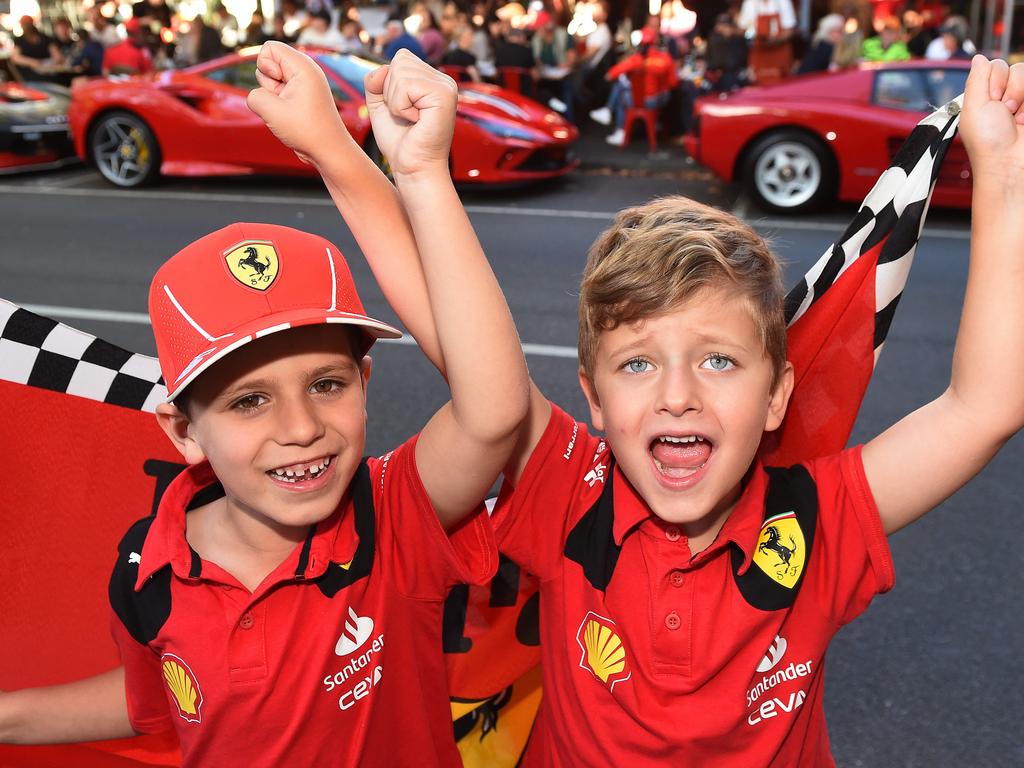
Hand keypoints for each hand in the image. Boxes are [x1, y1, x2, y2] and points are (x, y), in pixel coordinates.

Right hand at [246, 41, 348, 166]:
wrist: (329, 151)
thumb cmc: (307, 131)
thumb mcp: (272, 111)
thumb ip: (254, 96)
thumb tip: (256, 96)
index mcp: (303, 66)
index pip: (269, 47)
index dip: (265, 65)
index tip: (278, 84)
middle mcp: (305, 71)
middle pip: (268, 63)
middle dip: (267, 83)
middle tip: (285, 101)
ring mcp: (303, 84)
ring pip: (270, 79)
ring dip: (271, 96)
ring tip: (288, 111)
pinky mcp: (300, 96)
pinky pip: (277, 92)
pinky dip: (277, 104)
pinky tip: (289, 117)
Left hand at [363, 50, 457, 178]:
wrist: (413, 168)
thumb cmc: (400, 142)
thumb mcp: (380, 105)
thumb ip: (375, 81)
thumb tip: (383, 68)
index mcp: (433, 79)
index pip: (401, 58)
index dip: (389, 85)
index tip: (402, 110)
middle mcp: (444, 80)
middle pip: (400, 61)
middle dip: (391, 92)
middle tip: (406, 116)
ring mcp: (447, 86)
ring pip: (401, 72)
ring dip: (396, 101)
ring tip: (411, 119)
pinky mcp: (444, 95)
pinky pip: (406, 85)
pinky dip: (401, 106)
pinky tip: (416, 121)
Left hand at [961, 55, 1023, 181]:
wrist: (1009, 164)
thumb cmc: (988, 143)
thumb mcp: (972, 108)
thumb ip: (976, 80)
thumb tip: (978, 58)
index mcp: (987, 95)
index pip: (996, 65)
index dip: (994, 81)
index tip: (991, 100)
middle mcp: (1008, 96)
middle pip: (1017, 68)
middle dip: (1010, 90)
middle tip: (1004, 112)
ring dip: (1022, 98)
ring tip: (1017, 119)